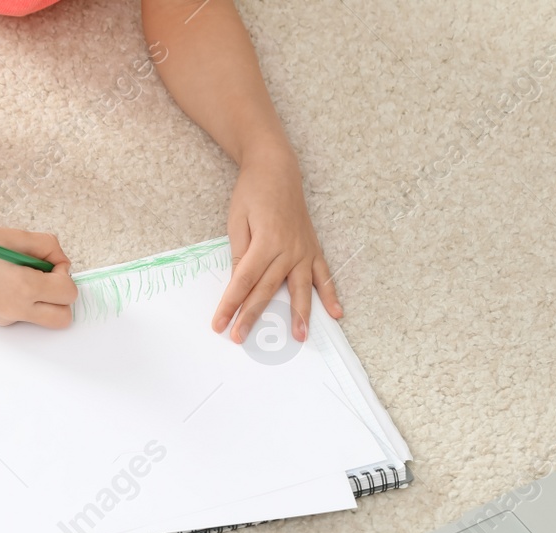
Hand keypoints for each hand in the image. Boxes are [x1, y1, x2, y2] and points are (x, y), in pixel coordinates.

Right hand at [0, 214, 76, 327]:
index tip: (50, 262)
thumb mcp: (14, 236)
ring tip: (21, 277)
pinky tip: (3, 282)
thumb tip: (60, 260)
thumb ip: (46, 246)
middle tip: (46, 277)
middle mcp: (14, 310)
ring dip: (42, 301)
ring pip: (41, 319)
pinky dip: (21, 302)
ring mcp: (3, 319)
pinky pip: (20, 316)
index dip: (64, 274)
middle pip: (62, 319)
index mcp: (23, 288)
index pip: (68, 293)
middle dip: (60, 298)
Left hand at [212, 148, 342, 343]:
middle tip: (241, 338)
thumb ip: (240, 253)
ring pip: (300, 288)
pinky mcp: (313, 249)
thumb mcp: (238, 221)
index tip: (219, 323)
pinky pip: (323, 275)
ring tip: (300, 336)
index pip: (243, 280)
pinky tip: (336, 313)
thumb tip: (239, 282)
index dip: (230, 304)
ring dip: (300, 314)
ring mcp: (303, 250)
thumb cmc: (253, 193)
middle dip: (252, 315)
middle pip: (268, 289)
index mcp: (265, 241)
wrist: (277, 169)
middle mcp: (287, 249)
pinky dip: (330, 294)